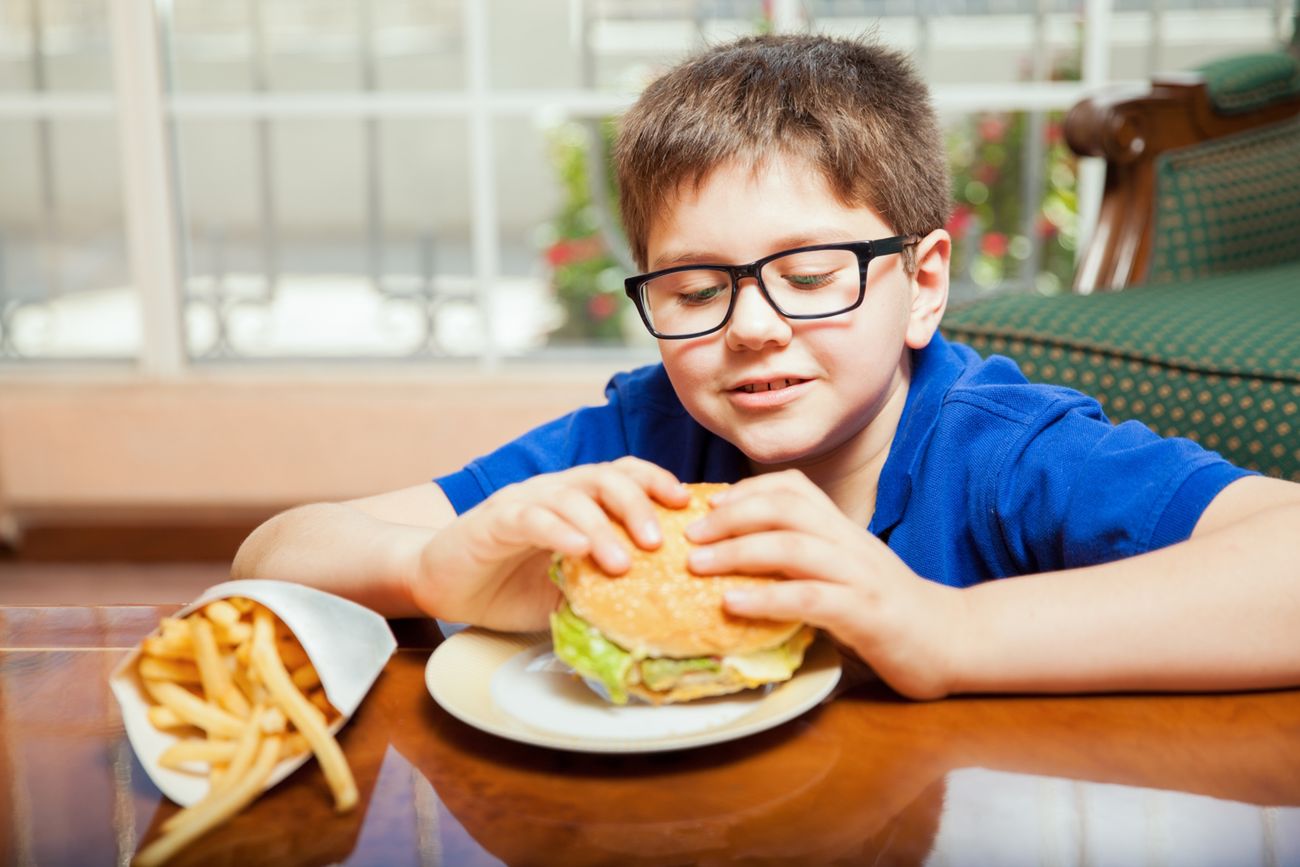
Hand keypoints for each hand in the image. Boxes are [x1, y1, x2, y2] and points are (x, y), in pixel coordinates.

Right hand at [409, 457, 690, 631]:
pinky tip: (578, 551)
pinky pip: (532, 518)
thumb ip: (605, 590)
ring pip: (572, 496)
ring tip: (623, 562)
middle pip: (607, 477)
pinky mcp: (495, 520)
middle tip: (660, 543)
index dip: (657, 483)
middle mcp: (555, 491)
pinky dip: (559, 531)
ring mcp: (525, 502)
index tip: (688, 505)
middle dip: (639, 504)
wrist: (442, 586)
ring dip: (602, 526)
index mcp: (578, 500)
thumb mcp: (569, 591)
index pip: (624, 475)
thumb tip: (662, 611)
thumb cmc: (509, 587)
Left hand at [683, 470, 964, 699]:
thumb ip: (806, 560)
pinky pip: (808, 598)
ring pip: (792, 547)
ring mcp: (859, 576)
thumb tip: (742, 558)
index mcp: (843, 530)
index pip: (793, 488)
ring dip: (737, 552)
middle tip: (689, 535)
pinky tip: (731, 604)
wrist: (952, 641)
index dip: (746, 490)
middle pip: (784, 508)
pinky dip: (765, 597)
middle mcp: (850, 543)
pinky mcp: (865, 614)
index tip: (707, 503)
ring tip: (697, 566)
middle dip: (730, 517)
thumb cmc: (888, 611)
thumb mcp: (846, 572)